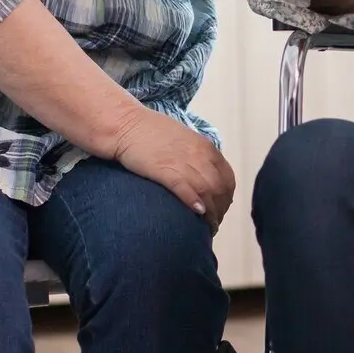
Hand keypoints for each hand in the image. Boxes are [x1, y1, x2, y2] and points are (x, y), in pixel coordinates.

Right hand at [113, 108, 235, 225]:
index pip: (227, 178)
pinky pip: (185, 188)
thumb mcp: (185, 140)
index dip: (226, 199)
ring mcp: (181, 161)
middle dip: (220, 210)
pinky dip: (194, 202)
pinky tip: (197, 213)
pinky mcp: (163, 169)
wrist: (126, 124)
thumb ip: (198, 157)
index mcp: (205, 147)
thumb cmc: (152, 133)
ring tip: (206, 228)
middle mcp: (198, 154)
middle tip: (213, 224)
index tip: (220, 210)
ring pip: (206, 191)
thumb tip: (206, 177)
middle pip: (219, 188)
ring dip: (210, 213)